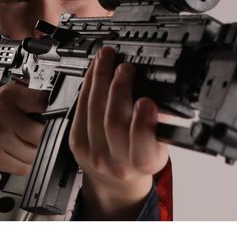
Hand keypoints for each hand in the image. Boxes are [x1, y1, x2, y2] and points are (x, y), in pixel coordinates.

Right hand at [0, 84, 46, 184]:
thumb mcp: (4, 96)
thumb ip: (29, 101)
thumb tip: (59, 112)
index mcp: (9, 95)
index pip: (45, 103)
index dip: (53, 113)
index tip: (54, 118)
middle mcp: (2, 114)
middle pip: (42, 133)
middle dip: (44, 137)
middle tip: (39, 136)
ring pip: (35, 153)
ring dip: (35, 153)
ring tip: (24, 145)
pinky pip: (23, 167)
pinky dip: (24, 164)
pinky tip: (14, 154)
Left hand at [68, 46, 168, 219]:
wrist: (116, 178)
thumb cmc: (141, 154)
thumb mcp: (160, 143)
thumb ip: (160, 121)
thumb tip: (159, 88)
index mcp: (145, 161)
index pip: (143, 145)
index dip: (143, 122)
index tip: (146, 101)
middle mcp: (118, 161)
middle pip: (114, 122)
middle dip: (119, 89)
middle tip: (126, 68)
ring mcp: (93, 153)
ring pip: (94, 110)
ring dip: (100, 78)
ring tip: (107, 58)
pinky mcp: (76, 142)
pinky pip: (80, 108)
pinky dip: (88, 84)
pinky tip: (95, 70)